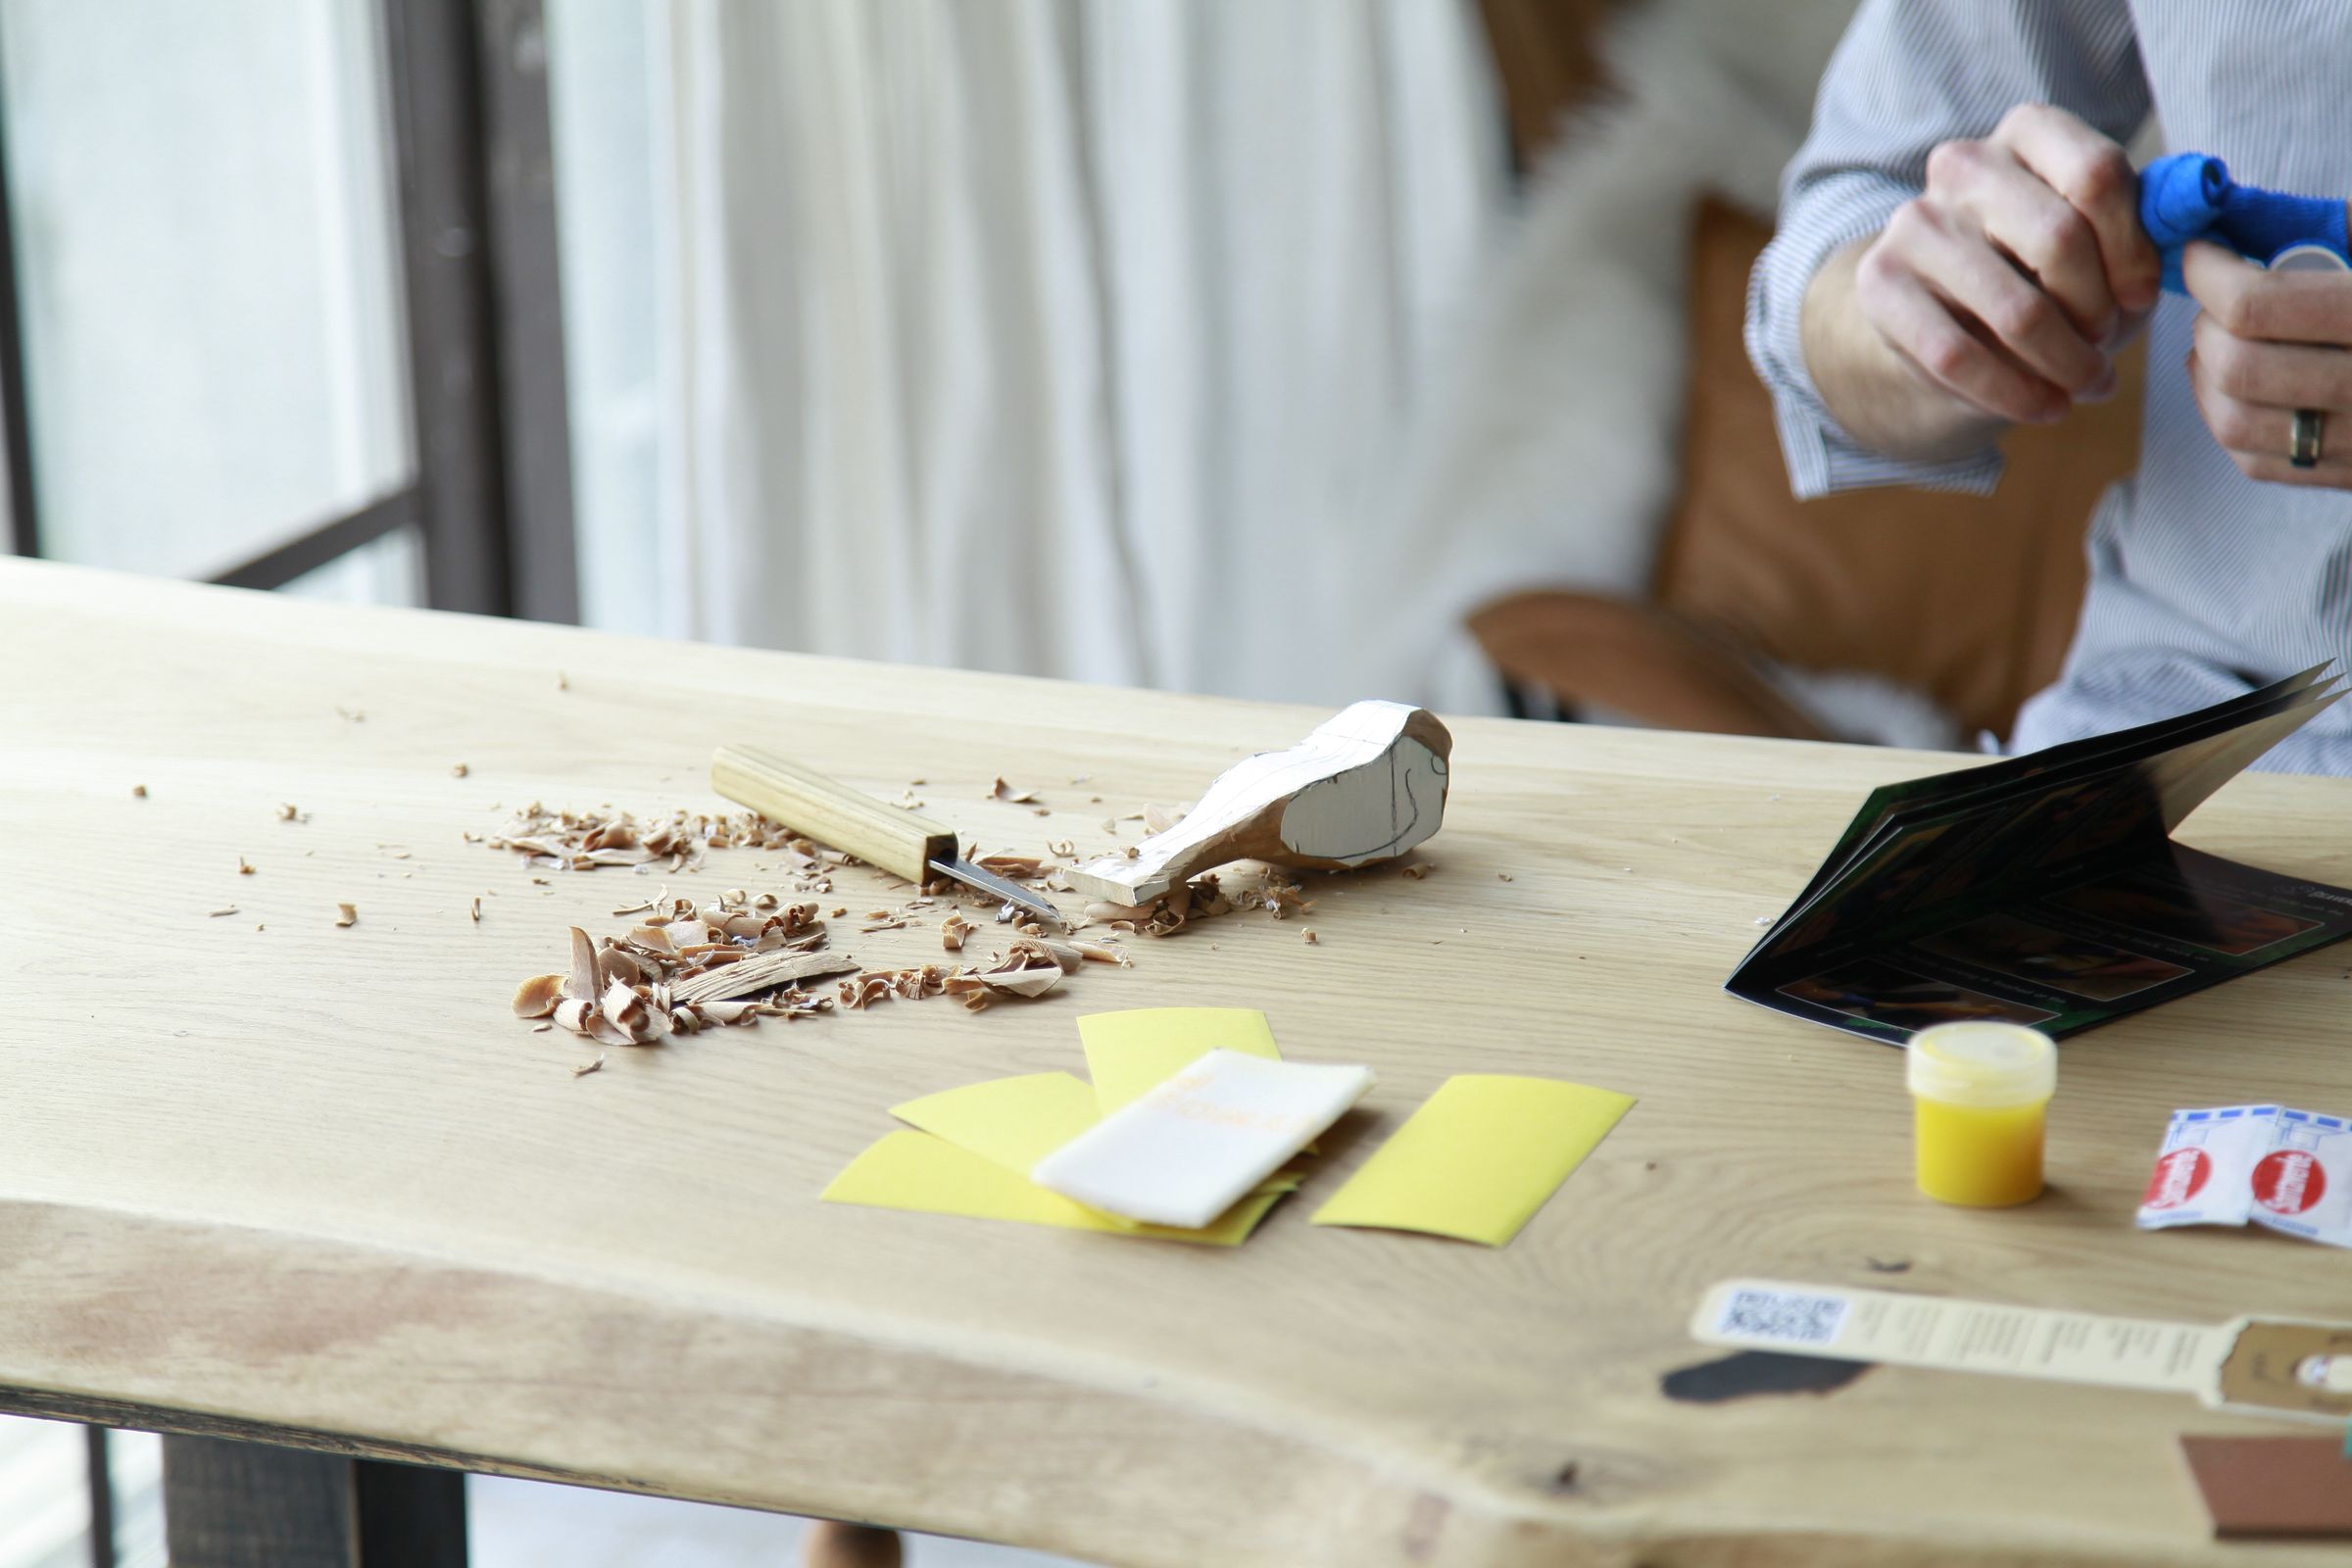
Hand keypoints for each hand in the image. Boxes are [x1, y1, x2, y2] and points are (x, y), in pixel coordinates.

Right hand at [1852, 104, 2158, 425]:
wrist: (1946, 310)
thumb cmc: (2045, 272)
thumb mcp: (2101, 241)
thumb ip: (2143, 230)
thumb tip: (2182, 241)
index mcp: (2029, 131)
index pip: (2095, 173)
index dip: (2132, 248)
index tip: (2141, 299)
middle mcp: (1964, 165)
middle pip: (2058, 238)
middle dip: (2097, 312)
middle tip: (2104, 348)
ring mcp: (1914, 223)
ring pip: (2014, 309)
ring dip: (2064, 364)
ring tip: (2084, 386)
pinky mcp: (1880, 284)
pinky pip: (1957, 356)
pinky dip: (2014, 395)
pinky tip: (2044, 408)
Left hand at [2184, 239, 2351, 486]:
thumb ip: (2348, 227)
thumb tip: (2253, 218)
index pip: (2259, 304)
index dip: (2211, 273)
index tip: (2203, 252)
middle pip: (2240, 367)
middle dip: (2207, 324)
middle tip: (2213, 296)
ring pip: (2236, 423)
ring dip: (2206, 375)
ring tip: (2217, 338)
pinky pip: (2259, 462)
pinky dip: (2227, 420)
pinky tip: (2233, 386)